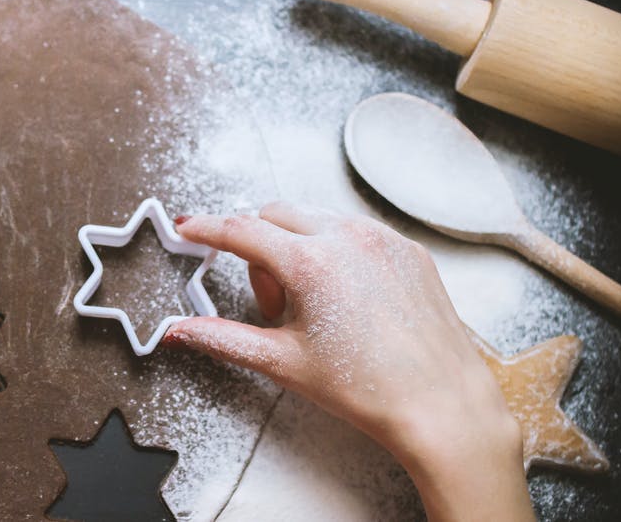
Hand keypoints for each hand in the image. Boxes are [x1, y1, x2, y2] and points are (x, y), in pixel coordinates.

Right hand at [167, 203, 532, 521]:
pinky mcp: (408, 249)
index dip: (206, 228)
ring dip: (297, 247)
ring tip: (313, 306)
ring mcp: (382, 239)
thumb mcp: (283, 362)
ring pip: (316, 219)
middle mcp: (347, 238)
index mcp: (311, 263)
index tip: (188, 227)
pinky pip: (356, 231)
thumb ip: (222, 338)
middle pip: (274, 215)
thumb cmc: (370, 389)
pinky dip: (336, 252)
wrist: (440, 405)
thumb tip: (180, 331)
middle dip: (258, 248)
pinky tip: (347, 300)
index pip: (240, 229)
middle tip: (272, 304)